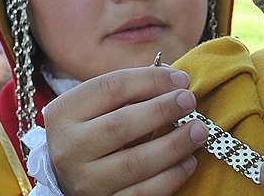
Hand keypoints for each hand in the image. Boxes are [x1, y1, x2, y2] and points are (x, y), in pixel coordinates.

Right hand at [43, 66, 207, 195]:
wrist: (71, 174)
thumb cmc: (96, 129)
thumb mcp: (102, 105)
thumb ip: (133, 90)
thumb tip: (176, 80)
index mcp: (64, 113)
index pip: (111, 88)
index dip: (151, 80)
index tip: (182, 79)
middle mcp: (68, 149)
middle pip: (120, 125)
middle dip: (162, 110)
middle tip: (190, 101)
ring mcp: (84, 181)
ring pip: (135, 163)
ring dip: (174, 144)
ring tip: (199, 130)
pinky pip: (143, 193)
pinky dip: (171, 176)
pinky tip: (189, 161)